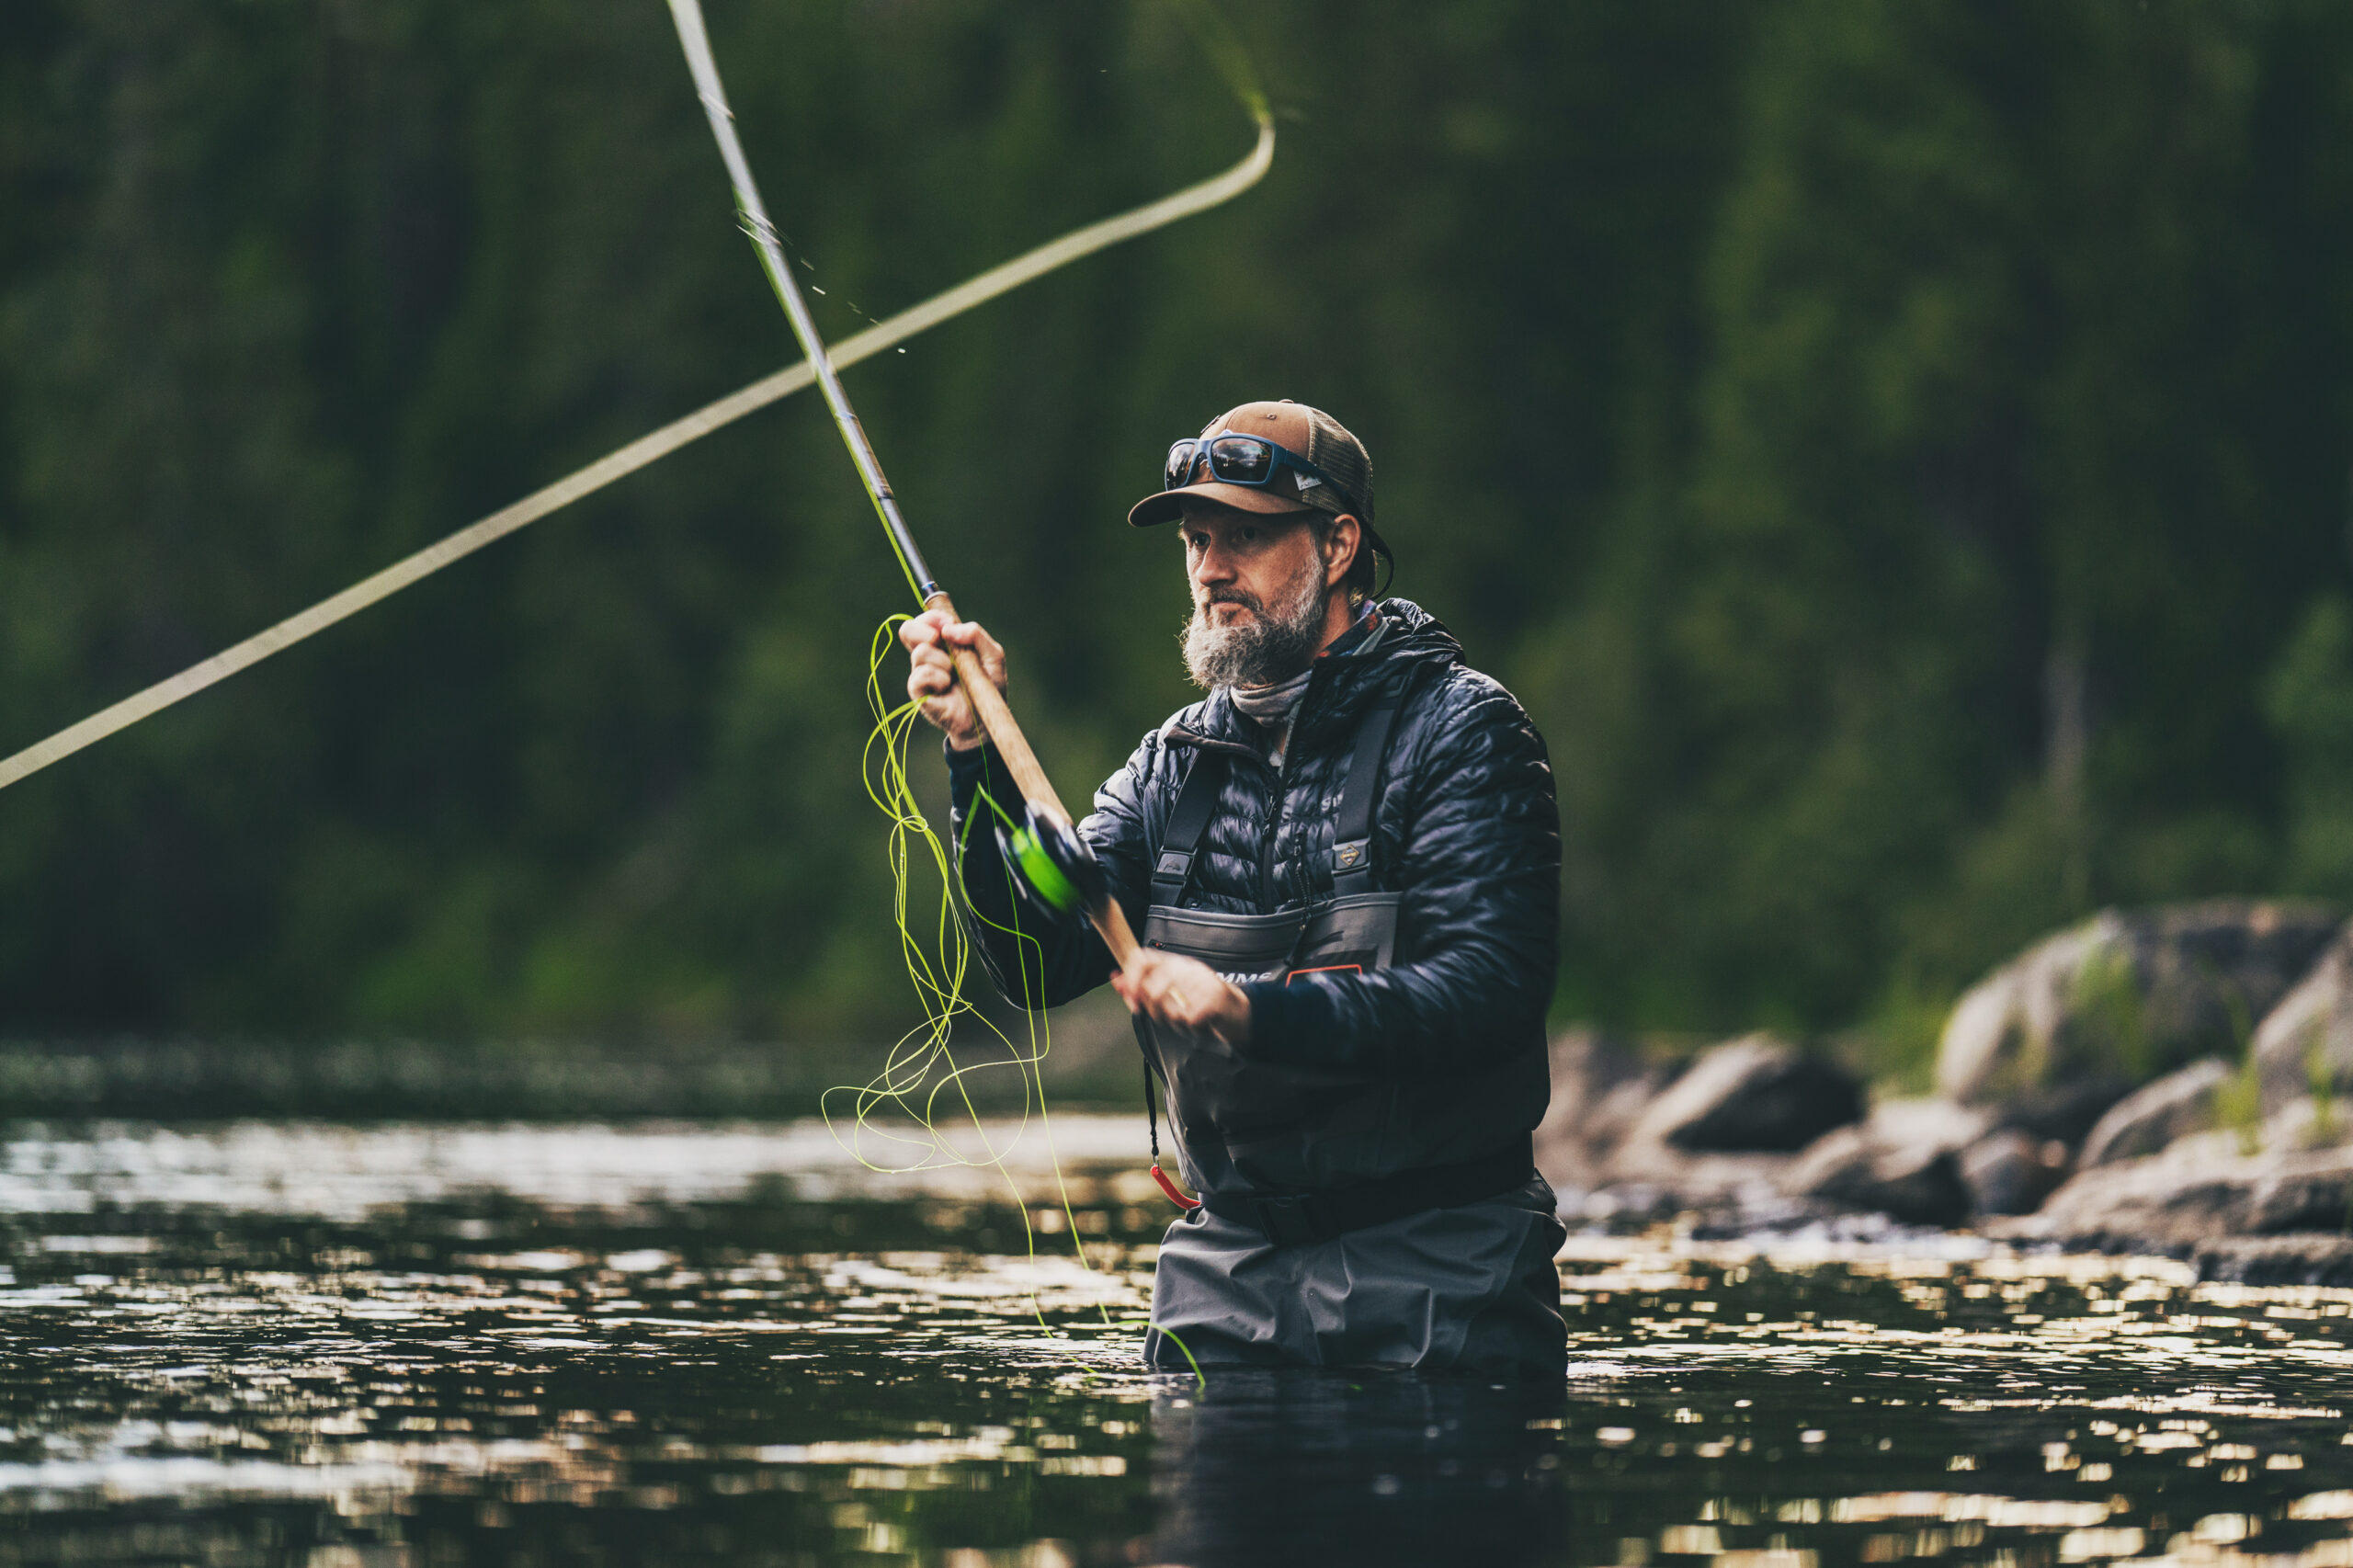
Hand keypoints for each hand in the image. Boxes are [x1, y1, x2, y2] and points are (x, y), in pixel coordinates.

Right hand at [899, 609, 1005, 751]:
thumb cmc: (988, 685)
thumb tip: (949, 629)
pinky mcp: (918, 692)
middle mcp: (928, 656)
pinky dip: (938, 678)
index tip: (948, 622)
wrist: (985, 719)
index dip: (933, 616)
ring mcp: (921, 673)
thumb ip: (975, 634)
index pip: (925, 621)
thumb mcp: (992, 655)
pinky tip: (947, 687)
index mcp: (942, 643)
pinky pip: (920, 675)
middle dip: (925, 629)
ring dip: (942, 660)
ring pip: (919, 652)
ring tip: (955, 675)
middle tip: (940, 640)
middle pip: (907, 630)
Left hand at [1112, 949, 1252, 1047]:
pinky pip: (1187, 1021)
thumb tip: (1115, 980)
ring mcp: (1200, 983)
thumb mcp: (1171, 989)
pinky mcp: (1211, 1002)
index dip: (1131, 977)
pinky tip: (1200, 1025)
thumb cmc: (1201, 1001)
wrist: (1238, 1012)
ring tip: (1185, 1019)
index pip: (1143, 958)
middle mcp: (1187, 968)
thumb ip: (1143, 985)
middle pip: (1151, 989)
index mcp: (1176, 963)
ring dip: (1173, 1022)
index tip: (1130, 995)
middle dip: (1153, 1010)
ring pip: (1167, 1008)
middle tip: (1166, 1016)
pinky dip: (1191, 1029)